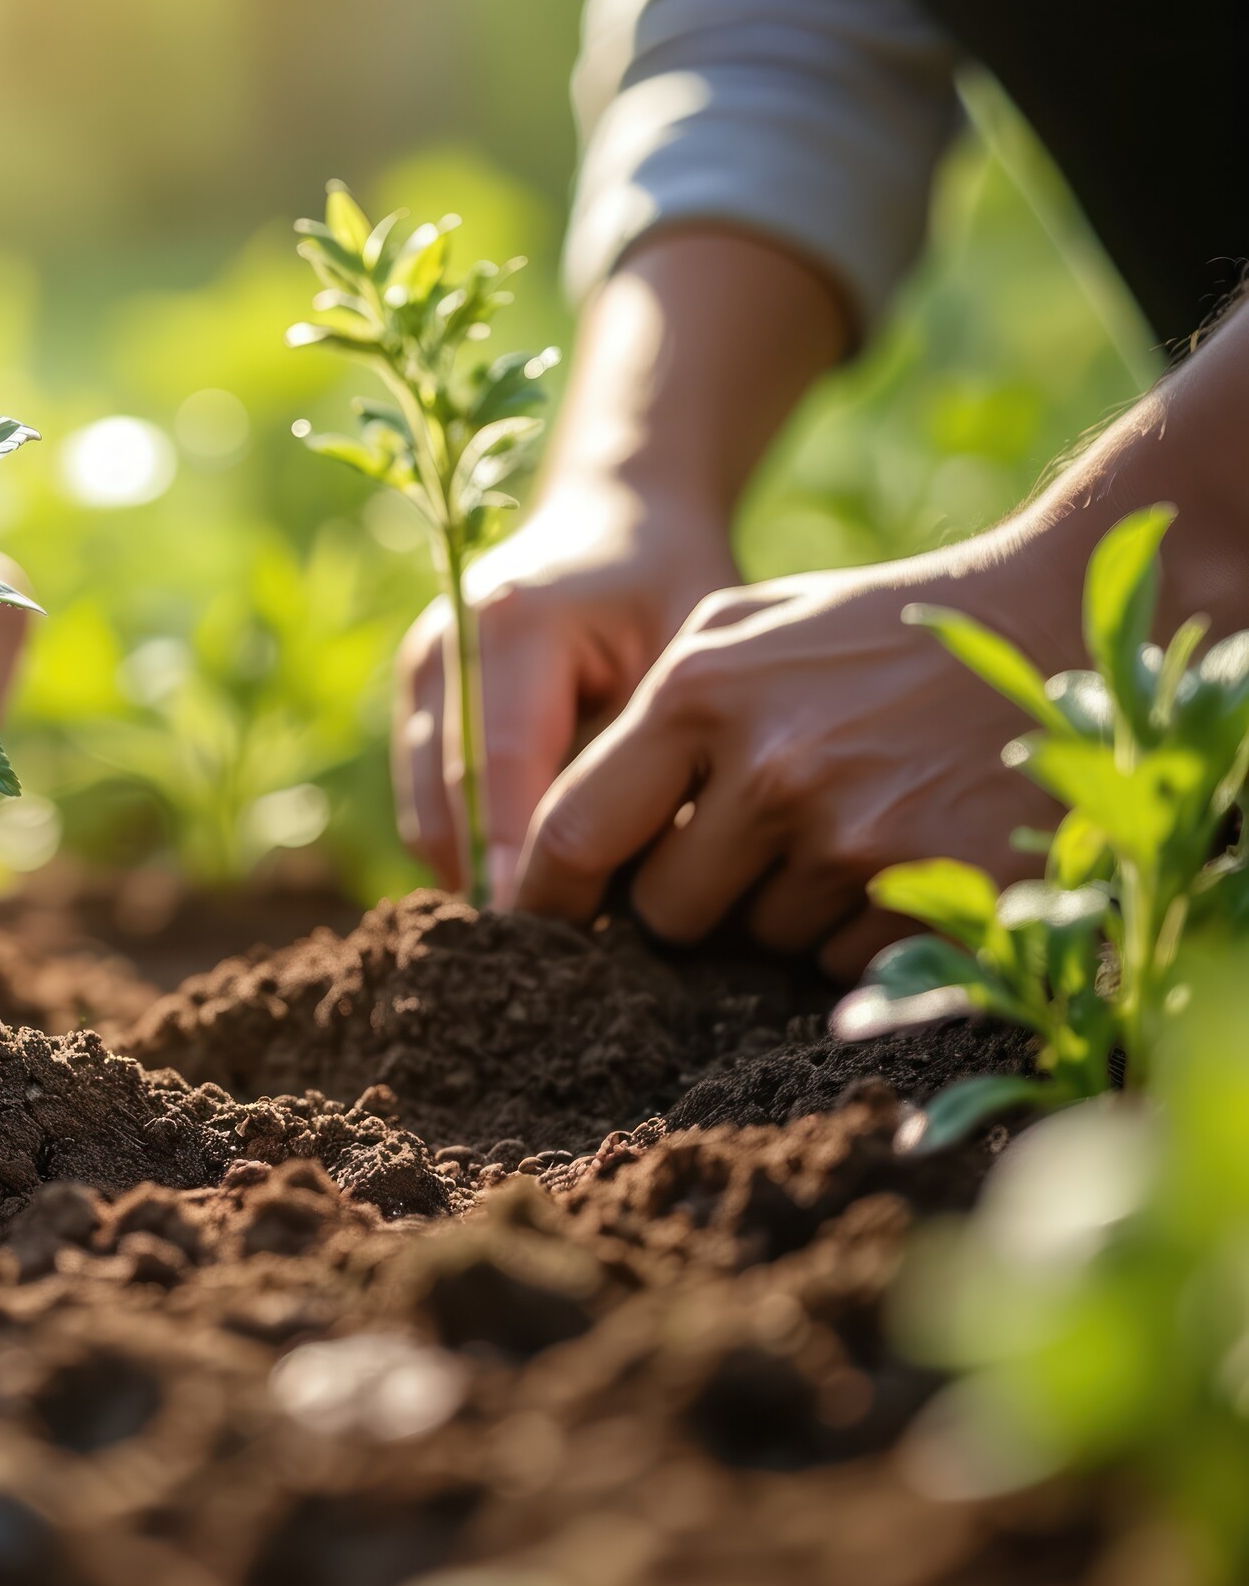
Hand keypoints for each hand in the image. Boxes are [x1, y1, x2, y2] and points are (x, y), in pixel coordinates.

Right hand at [395, 478, 737, 899]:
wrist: (619, 514)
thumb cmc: (675, 583)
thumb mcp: (692, 659)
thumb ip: (656, 754)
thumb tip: (644, 886)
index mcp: (512, 624)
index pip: (504, 772)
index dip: (524, 863)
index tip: (562, 940)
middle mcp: (442, 647)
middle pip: (450, 804)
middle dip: (502, 884)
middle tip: (558, 964)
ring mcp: (417, 674)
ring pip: (428, 815)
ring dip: (481, 875)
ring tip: (551, 933)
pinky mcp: (414, 701)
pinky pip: (430, 804)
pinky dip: (474, 850)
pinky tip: (536, 883)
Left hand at [508, 541, 1067, 974]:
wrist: (1048, 626)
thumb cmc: (864, 632)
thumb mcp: (737, 630)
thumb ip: (641, 721)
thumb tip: (544, 845)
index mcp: (700, 693)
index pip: (575, 834)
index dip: (548, 894)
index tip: (537, 923)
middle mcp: (772, 769)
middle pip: (666, 910)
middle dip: (692, 891)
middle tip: (749, 839)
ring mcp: (857, 837)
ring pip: (759, 937)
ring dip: (783, 904)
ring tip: (842, 820)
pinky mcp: (936, 892)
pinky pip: (842, 959)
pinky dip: (854, 927)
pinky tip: (894, 850)